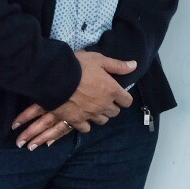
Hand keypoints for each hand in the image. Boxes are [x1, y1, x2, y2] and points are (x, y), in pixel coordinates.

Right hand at [12, 51, 135, 148]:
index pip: (127, 101)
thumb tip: (134, 65)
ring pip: (102, 121)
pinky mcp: (77, 121)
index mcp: (112, 90)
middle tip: (103, 99)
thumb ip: (117, 65)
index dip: (123, 98)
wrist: (55, 77)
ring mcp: (91, 114)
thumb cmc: (78, 66)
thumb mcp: (99, 60)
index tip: (117, 94)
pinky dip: (85, 124)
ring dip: (100, 115)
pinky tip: (82, 117)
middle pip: (115, 113)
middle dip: (111, 106)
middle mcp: (104, 105)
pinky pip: (86, 128)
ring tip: (92, 108)